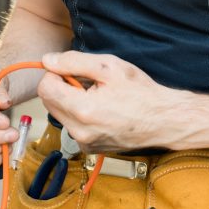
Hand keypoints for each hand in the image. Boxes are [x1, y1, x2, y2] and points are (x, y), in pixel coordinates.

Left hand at [37, 51, 190, 153]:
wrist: (163, 120)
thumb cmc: (141, 92)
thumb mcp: (109, 66)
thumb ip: (74, 61)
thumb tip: (48, 60)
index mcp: (83, 109)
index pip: (45, 88)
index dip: (55, 73)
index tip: (72, 70)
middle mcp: (79, 131)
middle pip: (49, 102)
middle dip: (62, 87)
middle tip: (88, 81)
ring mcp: (84, 142)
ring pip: (60, 114)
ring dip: (70, 101)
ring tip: (97, 96)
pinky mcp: (89, 148)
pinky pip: (72, 126)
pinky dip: (80, 115)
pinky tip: (101, 110)